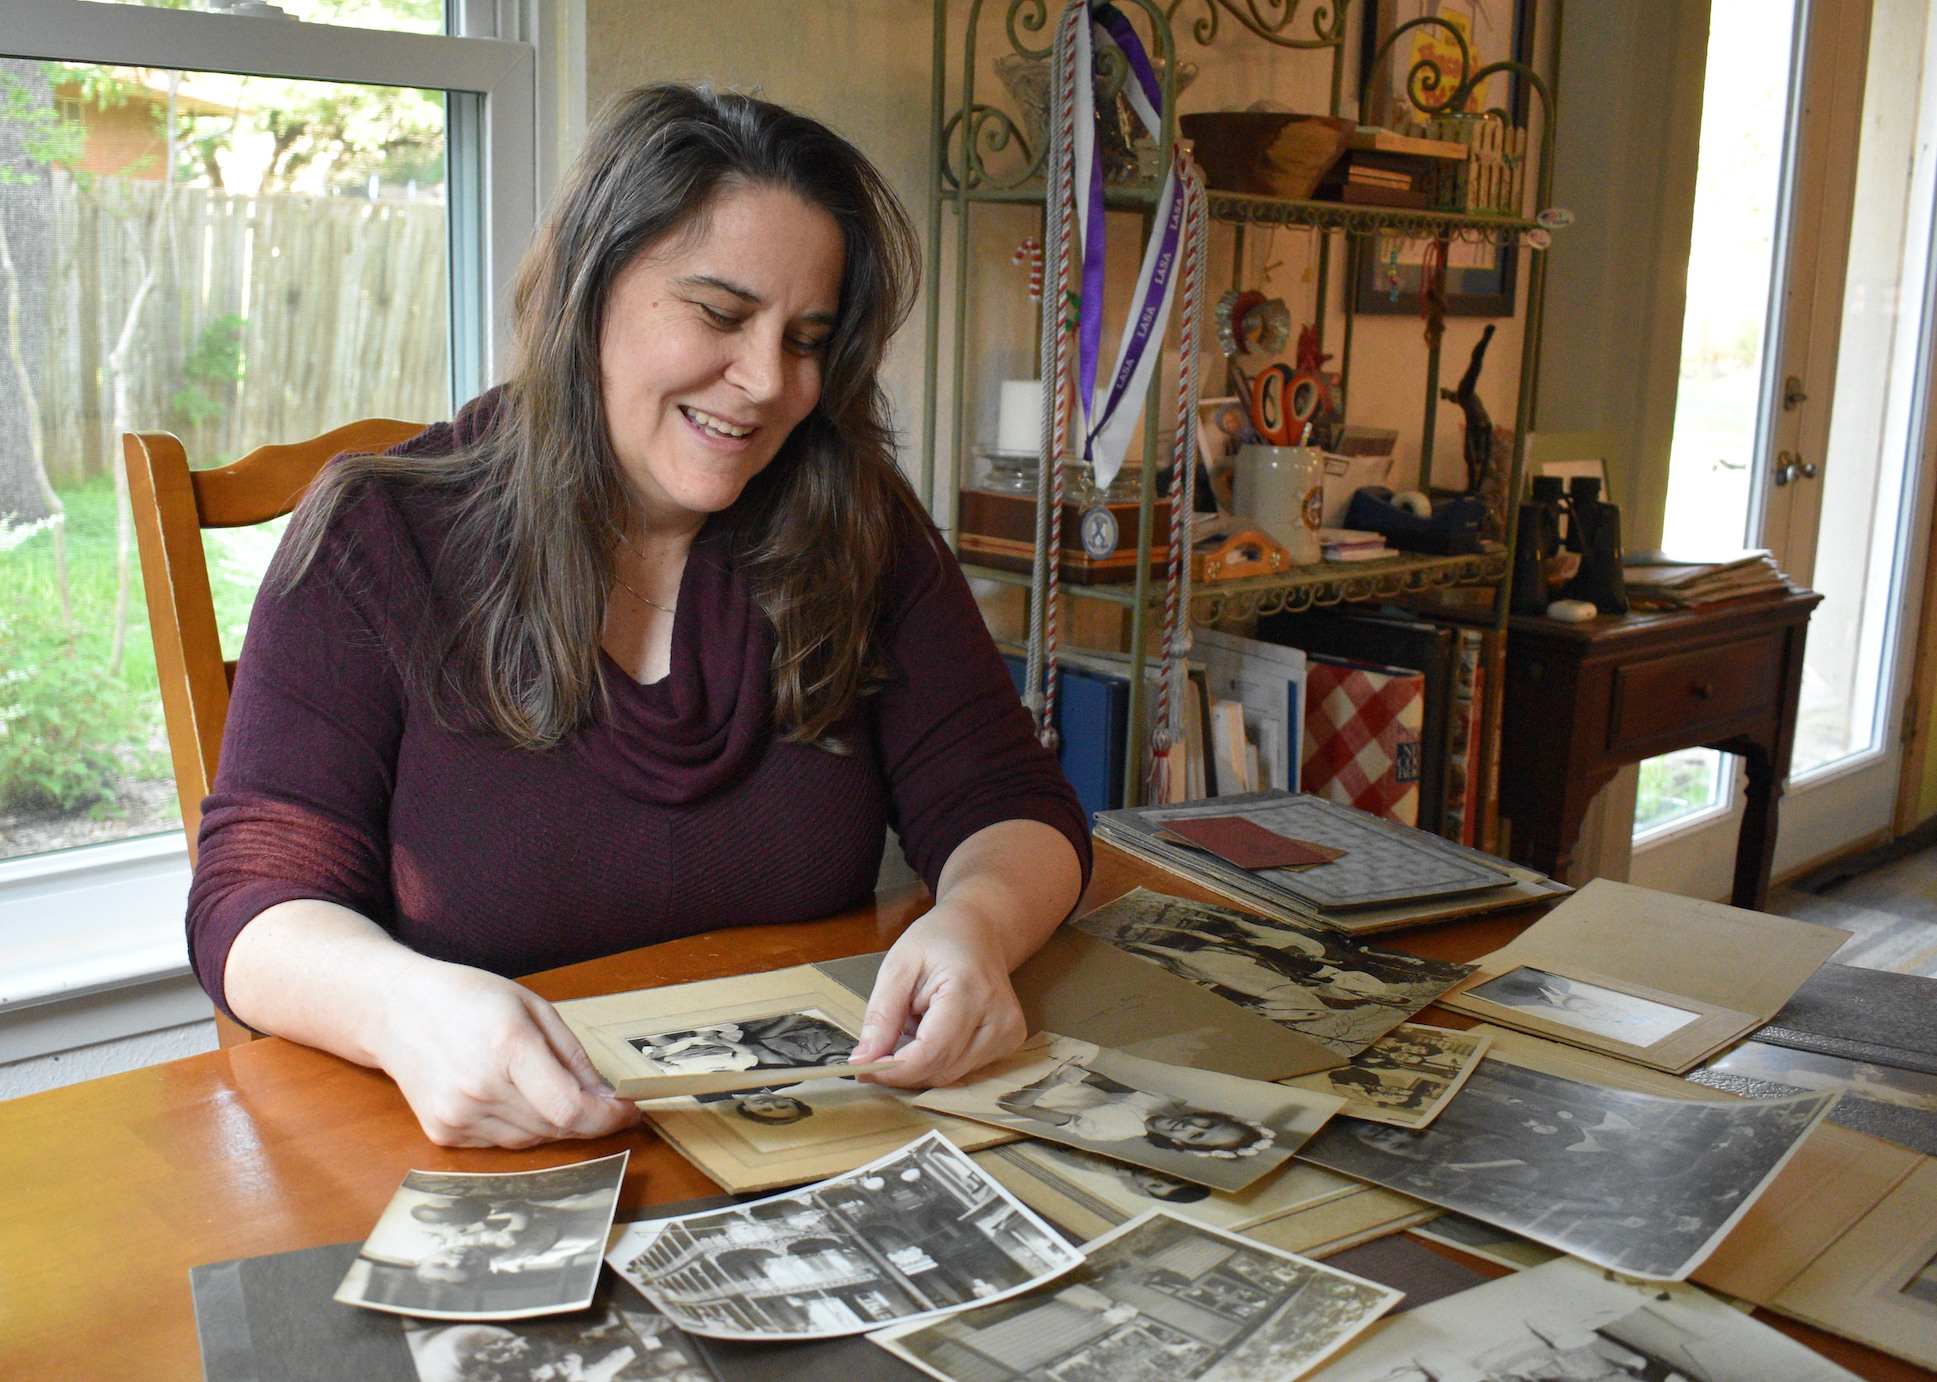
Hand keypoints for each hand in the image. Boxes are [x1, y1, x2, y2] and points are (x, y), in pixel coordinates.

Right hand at [368, 958, 641, 1148]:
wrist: (395, 1011)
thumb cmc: (468, 998)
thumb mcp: (532, 1006)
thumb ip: (572, 1056)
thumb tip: (605, 1098)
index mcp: (508, 1048)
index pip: (570, 1109)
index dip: (607, 1118)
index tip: (629, 1110)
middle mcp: (480, 1088)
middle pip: (555, 1127)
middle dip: (587, 1117)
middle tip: (598, 1098)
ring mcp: (458, 1115)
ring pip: (532, 1140)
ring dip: (553, 1122)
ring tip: (540, 1084)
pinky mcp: (444, 1133)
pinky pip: (502, 1142)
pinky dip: (519, 1126)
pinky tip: (506, 1094)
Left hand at [847, 908, 1028, 1087]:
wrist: (978, 930)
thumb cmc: (938, 940)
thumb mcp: (898, 967)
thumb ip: (881, 1016)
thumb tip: (863, 1061)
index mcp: (971, 991)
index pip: (930, 1052)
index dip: (893, 1069)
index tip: (862, 1069)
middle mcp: (999, 1018)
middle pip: (941, 1070)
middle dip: (902, 1069)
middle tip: (874, 1051)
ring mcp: (1009, 1032)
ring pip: (950, 1075)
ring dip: (920, 1062)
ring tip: (911, 1025)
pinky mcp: (1010, 1041)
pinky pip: (963, 1068)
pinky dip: (937, 1059)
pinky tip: (932, 1030)